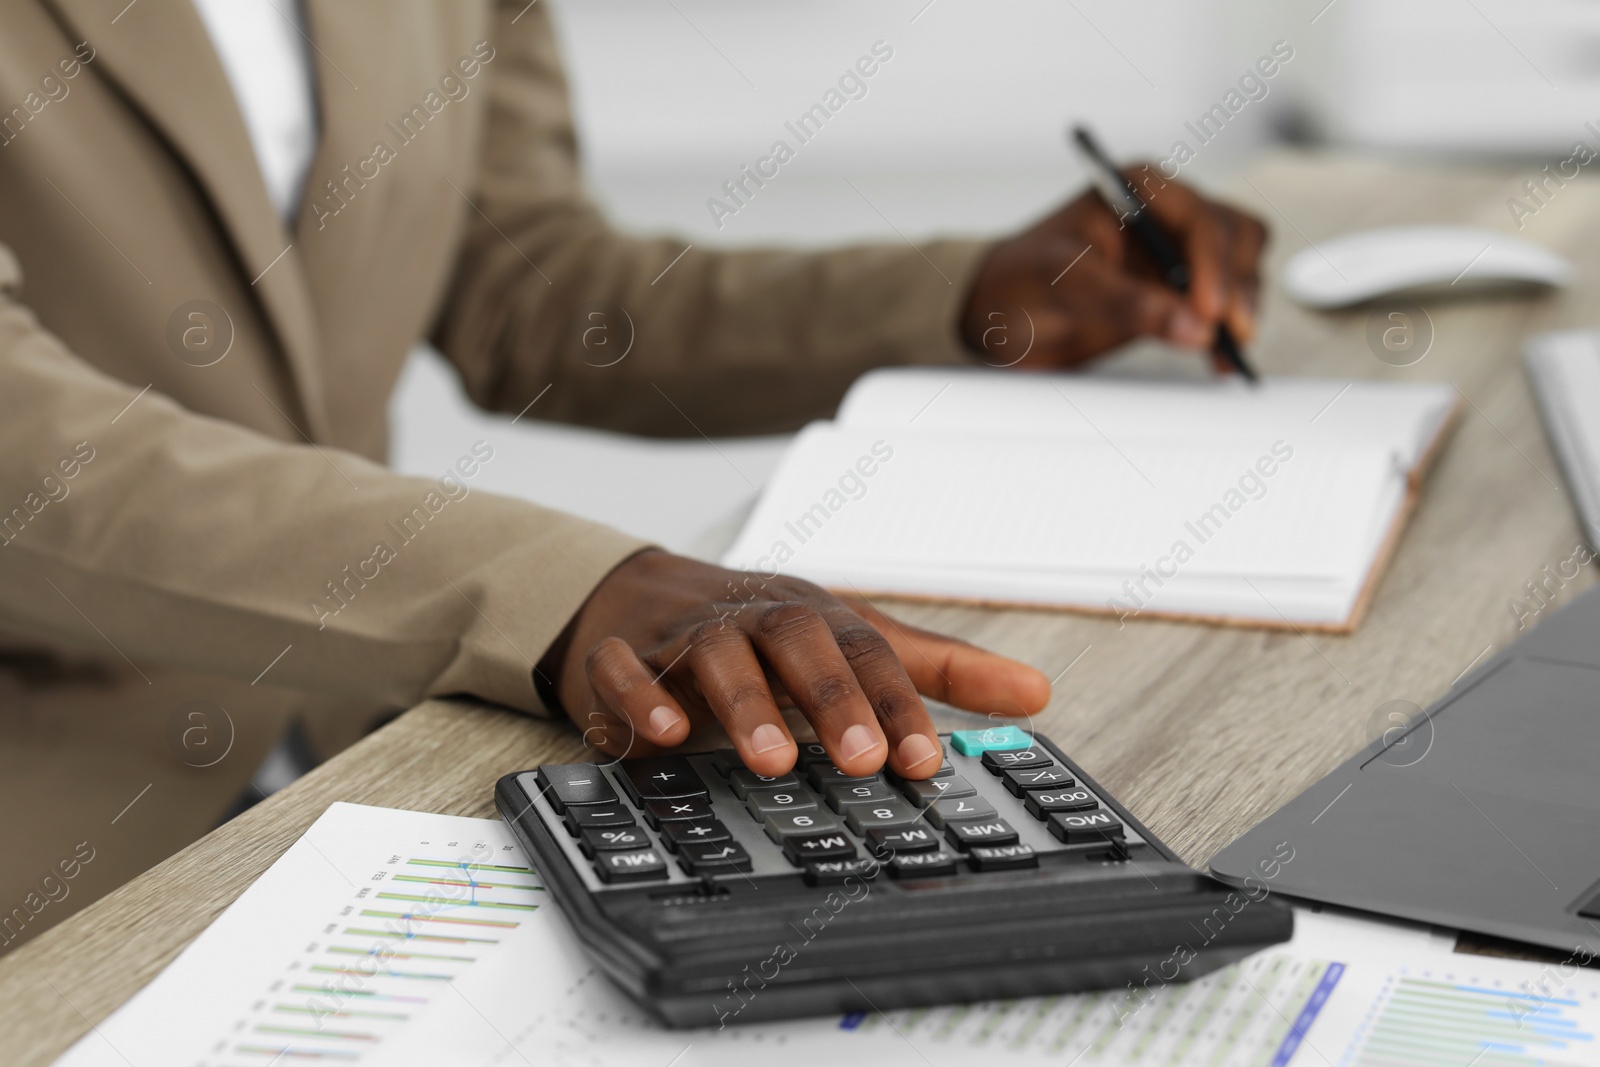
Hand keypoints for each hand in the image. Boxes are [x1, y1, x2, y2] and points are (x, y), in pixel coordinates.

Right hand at [538, 550, 1050, 779]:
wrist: (641, 596)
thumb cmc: (763, 629)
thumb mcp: (854, 639)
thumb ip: (938, 668)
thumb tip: (1036, 691)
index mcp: (813, 617)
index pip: (865, 651)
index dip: (897, 702)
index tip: (925, 760)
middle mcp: (753, 620)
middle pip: (796, 644)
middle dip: (832, 699)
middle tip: (864, 759)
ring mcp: (686, 635)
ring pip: (716, 656)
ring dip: (744, 706)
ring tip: (774, 760)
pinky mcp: (623, 657)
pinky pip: (625, 670)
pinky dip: (640, 696)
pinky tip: (661, 733)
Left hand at [961, 166, 1267, 369]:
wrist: (1000, 312)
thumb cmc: (1021, 279)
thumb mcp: (1064, 285)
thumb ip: (1125, 301)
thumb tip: (1192, 326)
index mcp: (1138, 187)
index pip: (1200, 216)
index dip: (1214, 264)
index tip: (1209, 310)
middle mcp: (1166, 211)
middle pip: (1235, 237)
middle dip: (1237, 286)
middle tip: (1227, 334)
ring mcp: (1177, 249)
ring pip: (1242, 266)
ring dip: (1242, 308)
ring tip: (1225, 352)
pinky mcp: (1180, 288)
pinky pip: (1225, 302)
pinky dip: (1229, 329)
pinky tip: (1220, 359)